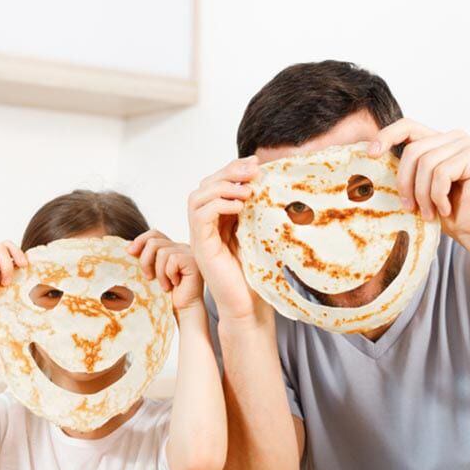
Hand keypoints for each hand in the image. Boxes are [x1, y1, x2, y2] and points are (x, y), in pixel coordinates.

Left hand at [128, 231, 203, 312]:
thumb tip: (129, 246)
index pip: (154, 233)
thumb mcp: (151, 273)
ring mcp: (189, 252)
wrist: (183, 310)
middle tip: (148, 277)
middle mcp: (181, 247)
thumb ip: (144, 258)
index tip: (129, 253)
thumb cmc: (168, 295)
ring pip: (162, 252)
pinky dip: (169, 274)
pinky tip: (175, 284)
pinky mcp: (193, 261)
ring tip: (164, 285)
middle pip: (154, 241)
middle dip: (145, 260)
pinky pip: (173, 259)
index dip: (140, 240)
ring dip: (159, 272)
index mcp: (172, 247)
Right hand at [187, 157, 264, 321]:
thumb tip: (272, 184)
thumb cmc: (257, 276)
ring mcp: (201, 236)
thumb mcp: (261, 235)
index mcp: (220, 221)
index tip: (257, 163)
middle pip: (205, 185)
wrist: (249, 307)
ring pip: (198, 196)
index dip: (233, 169)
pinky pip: (200, 215)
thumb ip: (259, 212)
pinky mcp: (201, 247)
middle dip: (229, 171)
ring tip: (247, 188)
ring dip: (223, 185)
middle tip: (253, 168)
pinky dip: (218, 203)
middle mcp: (206, 227)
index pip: (217, 184)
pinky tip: (240, 205)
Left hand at [368, 119, 469, 242]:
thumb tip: (370, 156)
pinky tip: (445, 208)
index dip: (386, 136)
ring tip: (429, 212)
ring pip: (426, 163)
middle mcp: (453, 137)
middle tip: (409, 207)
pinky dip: (438, 196)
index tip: (370, 154)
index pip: (407, 126)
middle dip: (406, 183)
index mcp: (438, 141)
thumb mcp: (418, 187)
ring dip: (423, 194)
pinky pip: (442, 173)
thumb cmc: (446, 212)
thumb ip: (406, 169)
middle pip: (413, 150)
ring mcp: (467, 144)